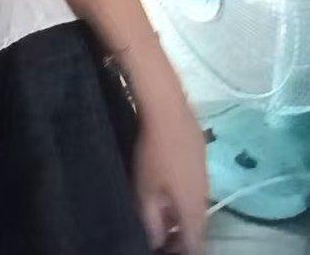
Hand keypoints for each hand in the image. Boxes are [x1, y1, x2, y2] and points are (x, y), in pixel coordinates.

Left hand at [132, 87, 208, 253]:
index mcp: (192, 207)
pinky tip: (169, 188)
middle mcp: (204, 194)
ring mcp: (205, 174)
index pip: (196, 243)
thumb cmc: (153, 153)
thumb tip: (157, 240)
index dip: (184, 251)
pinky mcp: (201, 158)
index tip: (170, 251)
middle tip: (165, 237)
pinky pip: (195, 186)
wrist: (168, 110)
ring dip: (183, 214)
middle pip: (198, 225)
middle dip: (183, 235)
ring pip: (196, 204)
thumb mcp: (145, 191)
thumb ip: (152, 220)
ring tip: (164, 216)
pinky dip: (184, 195)